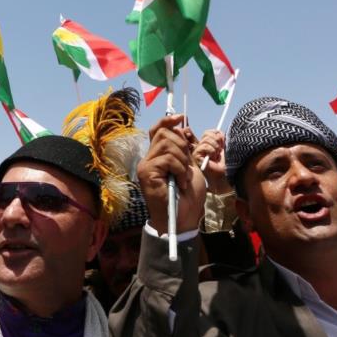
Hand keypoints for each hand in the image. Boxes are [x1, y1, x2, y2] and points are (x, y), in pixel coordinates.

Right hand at [137, 114, 206, 233]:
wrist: (183, 219)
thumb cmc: (188, 197)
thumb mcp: (190, 167)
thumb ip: (184, 149)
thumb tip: (181, 128)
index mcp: (158, 156)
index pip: (158, 130)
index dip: (168, 121)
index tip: (182, 117)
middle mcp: (149, 159)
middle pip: (164, 133)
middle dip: (182, 145)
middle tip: (187, 165)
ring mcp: (146, 166)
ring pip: (166, 144)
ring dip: (182, 159)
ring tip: (184, 177)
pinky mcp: (147, 173)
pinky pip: (167, 158)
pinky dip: (180, 169)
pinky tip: (181, 183)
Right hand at [193, 130, 231, 193]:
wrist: (225, 174)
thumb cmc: (226, 162)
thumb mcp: (226, 146)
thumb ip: (221, 137)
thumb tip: (218, 131)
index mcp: (208, 143)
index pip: (209, 131)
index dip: (216, 134)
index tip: (222, 142)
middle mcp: (201, 146)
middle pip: (207, 133)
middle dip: (216, 140)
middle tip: (219, 150)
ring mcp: (197, 151)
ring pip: (205, 139)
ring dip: (214, 147)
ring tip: (216, 155)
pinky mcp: (196, 156)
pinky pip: (203, 146)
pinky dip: (211, 151)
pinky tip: (212, 157)